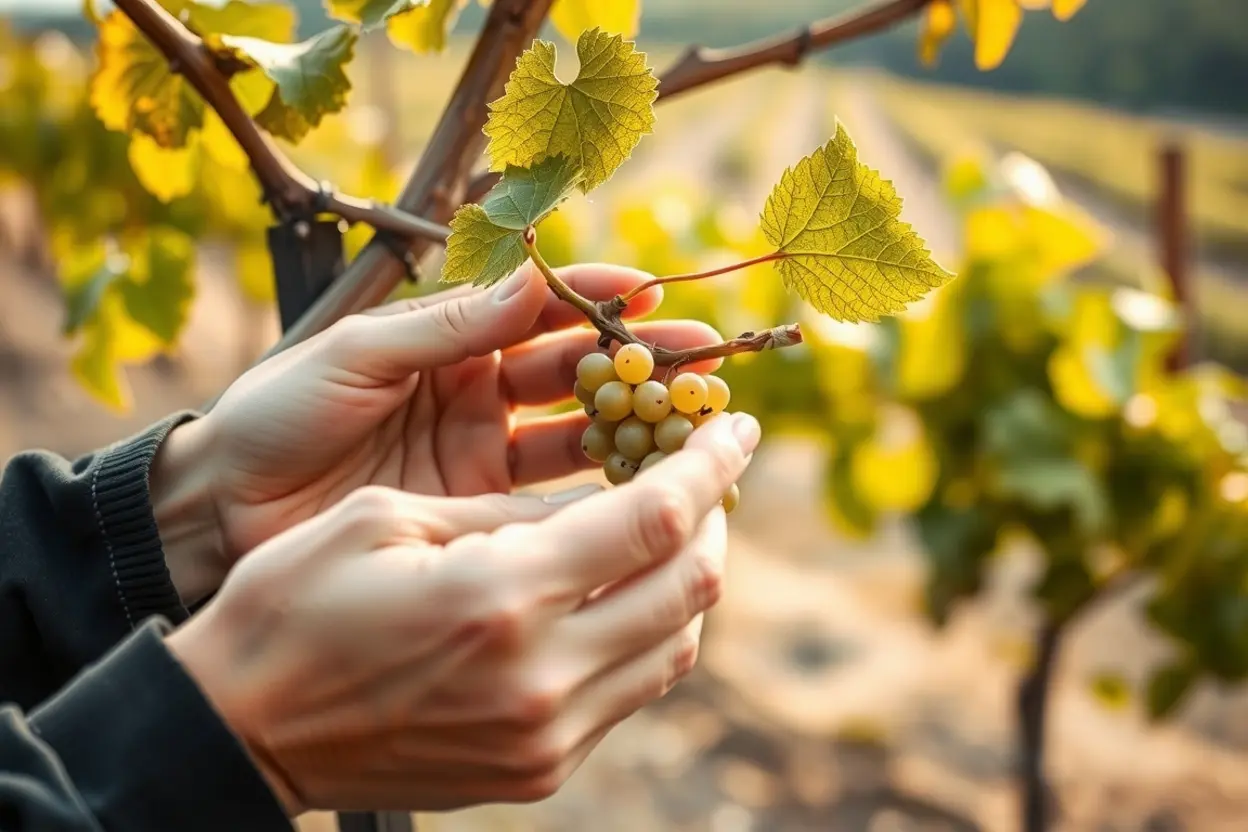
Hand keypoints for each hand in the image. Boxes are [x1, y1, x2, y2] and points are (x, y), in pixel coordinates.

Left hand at [156, 263, 721, 598]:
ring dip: (632, 424)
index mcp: (445, 340)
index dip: (596, 297)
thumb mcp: (356, 357)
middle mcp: (476, 392)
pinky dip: (597, 488)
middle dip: (638, 362)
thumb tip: (535, 280)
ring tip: (691, 419)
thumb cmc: (275, 420)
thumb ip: (446, 327)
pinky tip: (644, 482)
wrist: (221, 517)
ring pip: (575, 432)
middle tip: (703, 360)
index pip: (537, 309)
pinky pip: (550, 496)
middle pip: (574, 370)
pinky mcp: (478, 510)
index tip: (653, 290)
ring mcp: (482, 454)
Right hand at [165, 411, 758, 813]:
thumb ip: (508, 514)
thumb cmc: (293, 605)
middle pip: (690, 588)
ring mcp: (547, 736)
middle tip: (704, 474)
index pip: (656, 519)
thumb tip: (598, 504)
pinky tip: (621, 594)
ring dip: (688, 579)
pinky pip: (633, 692)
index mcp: (501, 596)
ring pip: (676, 647)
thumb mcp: (388, 520)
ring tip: (667, 529)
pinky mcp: (540, 770)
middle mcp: (543, 676)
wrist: (244, 731)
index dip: (711, 465)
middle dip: (714, 519)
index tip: (738, 428)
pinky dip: (648, 632)